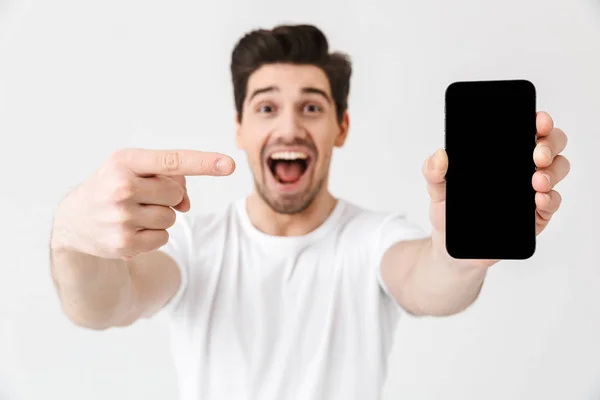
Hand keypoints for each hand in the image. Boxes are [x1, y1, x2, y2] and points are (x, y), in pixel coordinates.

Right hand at [51, 148, 234, 259]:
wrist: (75, 221)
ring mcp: (121, 218)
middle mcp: (121, 187)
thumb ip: (169, 177)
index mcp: (125, 161)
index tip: (229, 165)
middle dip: (168, 197)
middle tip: (143, 197)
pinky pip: (164, 238)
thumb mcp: (134, 170)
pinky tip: (132, 229)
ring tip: (134, 213)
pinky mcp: (125, 244)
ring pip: (172, 218)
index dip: (203, 163)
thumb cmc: (114, 187)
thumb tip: (186, 205)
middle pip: (176, 194)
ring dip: (162, 216)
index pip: (172, 160)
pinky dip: (154, 235)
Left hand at [423, 111, 569, 268]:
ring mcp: (532, 191)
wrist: (454, 249)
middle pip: (551, 145)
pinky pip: (553, 203)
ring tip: (536, 179)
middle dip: (550, 144)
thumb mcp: (437, 189)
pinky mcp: (536, 216)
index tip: (538, 120)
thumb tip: (439, 154)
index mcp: (502, 154)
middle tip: (537, 154)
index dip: (538, 121)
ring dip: (552, 171)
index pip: (527, 129)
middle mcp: (522, 167)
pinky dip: (550, 199)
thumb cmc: (449, 211)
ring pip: (557, 170)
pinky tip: (539, 199)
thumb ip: (433, 171)